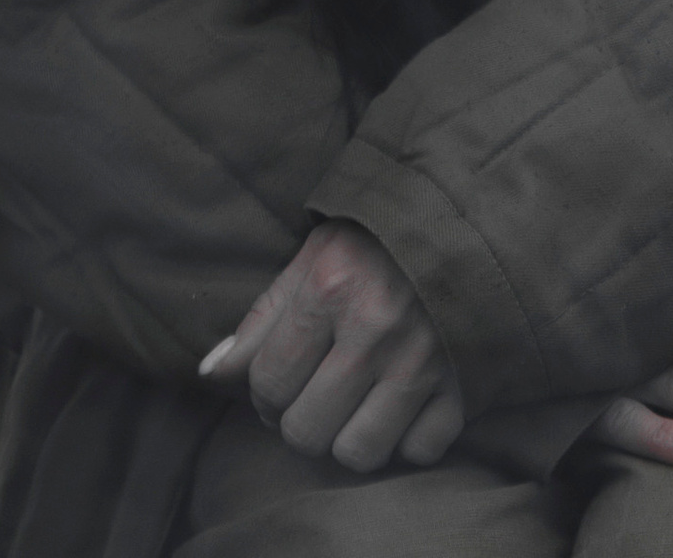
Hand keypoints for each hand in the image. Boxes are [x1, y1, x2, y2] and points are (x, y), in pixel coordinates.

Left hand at [199, 221, 464, 475]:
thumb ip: (262, 320)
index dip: (265, 395)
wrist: (464, 219)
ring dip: (351, 439)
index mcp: (330, 288)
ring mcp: (423, 361)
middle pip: (306, 432)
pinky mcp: (464, 385)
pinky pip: (419, 452)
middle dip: (302, 421)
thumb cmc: (376, 241)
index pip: (268, 384)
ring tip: (357, 406)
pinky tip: (404, 406)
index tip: (282, 383)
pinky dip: (408, 440)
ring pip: (359, 454)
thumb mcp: (312, 259)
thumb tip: (208, 374)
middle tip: (318, 396)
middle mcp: (375, 329)